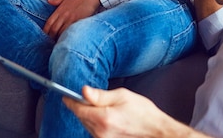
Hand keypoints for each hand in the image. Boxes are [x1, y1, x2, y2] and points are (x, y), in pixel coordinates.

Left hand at [44, 0, 99, 38]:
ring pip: (61, 32)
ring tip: (59, 42)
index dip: (45, 31)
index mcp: (59, 10)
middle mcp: (63, 15)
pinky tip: (67, 38)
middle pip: (53, 29)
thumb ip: (56, 1)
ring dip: (59, 38)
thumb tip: (49, 1)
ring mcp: (70, 18)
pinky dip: (67, 35)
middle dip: (51, 37)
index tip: (45, 36)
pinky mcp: (78, 21)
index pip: (49, 23)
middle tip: (52, 42)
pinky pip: (70, 30)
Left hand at [64, 86, 197, 137]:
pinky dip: (95, 123)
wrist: (156, 131)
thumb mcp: (122, 96)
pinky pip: (94, 131)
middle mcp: (101, 132)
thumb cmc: (143, 112)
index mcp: (104, 118)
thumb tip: (83, 91)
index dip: (71, 101)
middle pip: (82, 117)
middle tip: (87, 97)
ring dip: (89, 115)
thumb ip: (100, 95)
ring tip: (102, 107)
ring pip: (87, 124)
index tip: (66, 96)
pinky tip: (105, 117)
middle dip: (82, 107)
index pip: (79, 109)